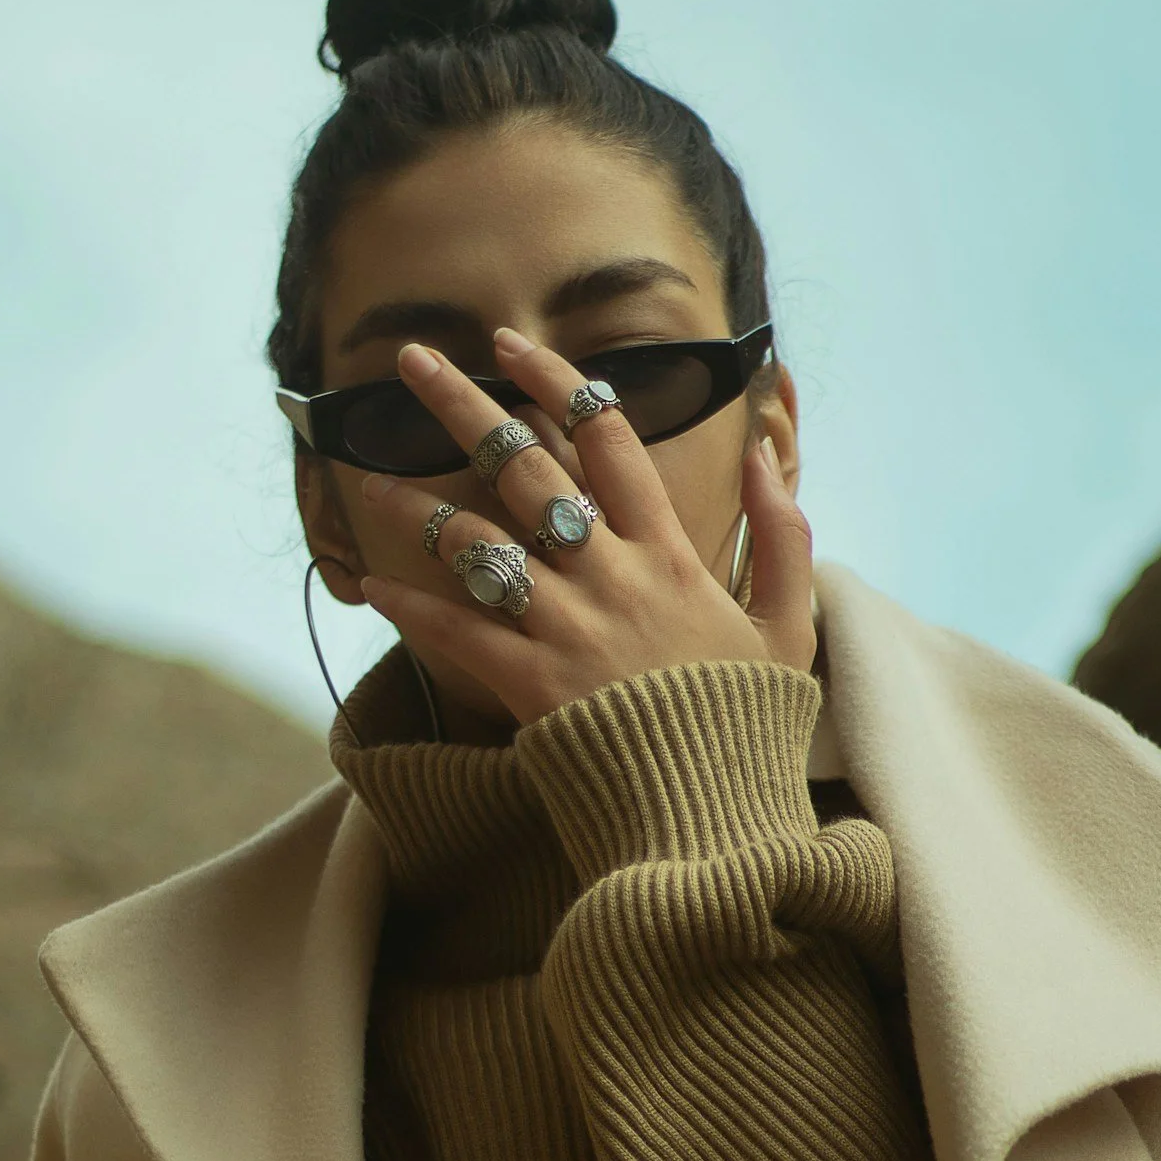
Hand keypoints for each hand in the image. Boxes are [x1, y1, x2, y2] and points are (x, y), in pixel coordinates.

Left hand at [355, 329, 814, 724]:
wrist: (716, 812)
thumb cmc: (748, 724)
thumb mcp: (788, 627)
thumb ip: (783, 537)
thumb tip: (764, 456)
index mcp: (670, 554)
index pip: (610, 442)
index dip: (557, 383)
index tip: (513, 347)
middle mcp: (611, 575)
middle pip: (528, 466)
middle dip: (466, 403)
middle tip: (416, 359)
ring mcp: (568, 626)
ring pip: (477, 542)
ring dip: (417, 507)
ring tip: (371, 480)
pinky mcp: (532, 683)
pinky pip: (456, 632)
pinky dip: (411, 609)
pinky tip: (371, 587)